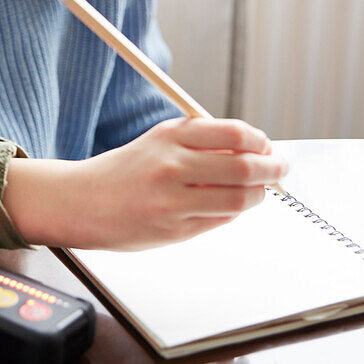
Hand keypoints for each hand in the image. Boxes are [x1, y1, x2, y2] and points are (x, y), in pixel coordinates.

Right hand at [2, 117, 288, 251]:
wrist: (82, 202)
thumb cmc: (126, 171)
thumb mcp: (160, 142)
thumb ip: (201, 143)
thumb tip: (254, 150)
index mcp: (171, 135)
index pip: (235, 134)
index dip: (260, 141)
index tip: (266, 146)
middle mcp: (173, 165)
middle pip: (245, 167)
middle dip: (272, 169)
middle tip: (280, 168)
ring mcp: (174, 200)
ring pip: (239, 198)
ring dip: (258, 195)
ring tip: (259, 191)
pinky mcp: (175, 229)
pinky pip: (220, 220)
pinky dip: (232, 212)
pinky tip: (228, 206)